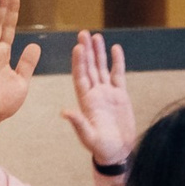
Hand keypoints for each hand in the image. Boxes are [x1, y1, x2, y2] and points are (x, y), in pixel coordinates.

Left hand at [59, 32, 135, 166]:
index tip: (78, 47)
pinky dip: (117, 61)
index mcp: (85, 101)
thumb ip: (79, 123)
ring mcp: (107, 93)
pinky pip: (118, 74)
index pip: (81, 77)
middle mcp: (94, 94)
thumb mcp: (88, 136)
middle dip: (87, 51)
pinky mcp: (120, 95)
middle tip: (83, 33)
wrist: (117, 152)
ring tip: (96, 36)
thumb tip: (64, 112)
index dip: (79, 62)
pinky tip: (115, 49)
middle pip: (89, 67)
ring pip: (102, 68)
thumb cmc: (101, 147)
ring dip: (99, 52)